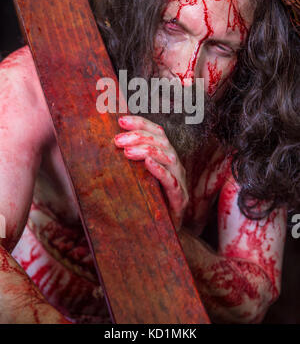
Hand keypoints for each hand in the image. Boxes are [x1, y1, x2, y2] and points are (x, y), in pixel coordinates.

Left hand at [114, 115, 187, 229]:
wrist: (162, 236)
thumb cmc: (145, 204)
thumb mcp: (134, 179)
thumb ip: (124, 164)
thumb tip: (95, 151)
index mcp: (164, 157)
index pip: (157, 132)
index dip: (140, 123)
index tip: (120, 120)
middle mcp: (175, 166)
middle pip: (162, 141)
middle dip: (139, 136)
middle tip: (117, 140)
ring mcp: (179, 182)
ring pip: (169, 157)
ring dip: (147, 150)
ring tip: (127, 152)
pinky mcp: (179, 200)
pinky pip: (172, 181)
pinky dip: (160, 171)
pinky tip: (148, 165)